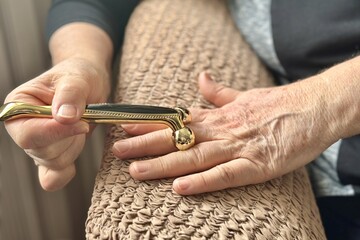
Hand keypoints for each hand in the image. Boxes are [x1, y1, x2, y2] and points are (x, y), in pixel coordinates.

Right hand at [4, 57, 109, 190]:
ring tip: (81, 125)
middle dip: (69, 139)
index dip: (56, 132)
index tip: (82, 123)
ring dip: (75, 146)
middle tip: (84, 119)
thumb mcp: (79, 78)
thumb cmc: (80, 76)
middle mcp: (22, 127)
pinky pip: (52, 177)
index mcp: (19, 106)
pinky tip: (73, 164)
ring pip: (54, 162)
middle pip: (41, 152)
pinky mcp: (52, 155)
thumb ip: (71, 95)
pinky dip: (64, 173)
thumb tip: (65, 117)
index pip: (28, 133)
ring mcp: (36, 144)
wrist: (90, 84)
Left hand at [112, 72, 337, 194]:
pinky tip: (180, 187)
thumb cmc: (277, 104)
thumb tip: (200, 78)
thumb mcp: (243, 94)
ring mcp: (238, 148)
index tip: (125, 127)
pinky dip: (202, 181)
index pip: (177, 120)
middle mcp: (222, 131)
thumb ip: (218, 92)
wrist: (313, 107)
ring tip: (137, 170)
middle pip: (178, 138)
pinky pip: (226, 174)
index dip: (150, 124)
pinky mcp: (257, 166)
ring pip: (194, 157)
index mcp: (218, 116)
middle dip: (146, 145)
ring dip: (164, 164)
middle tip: (117, 151)